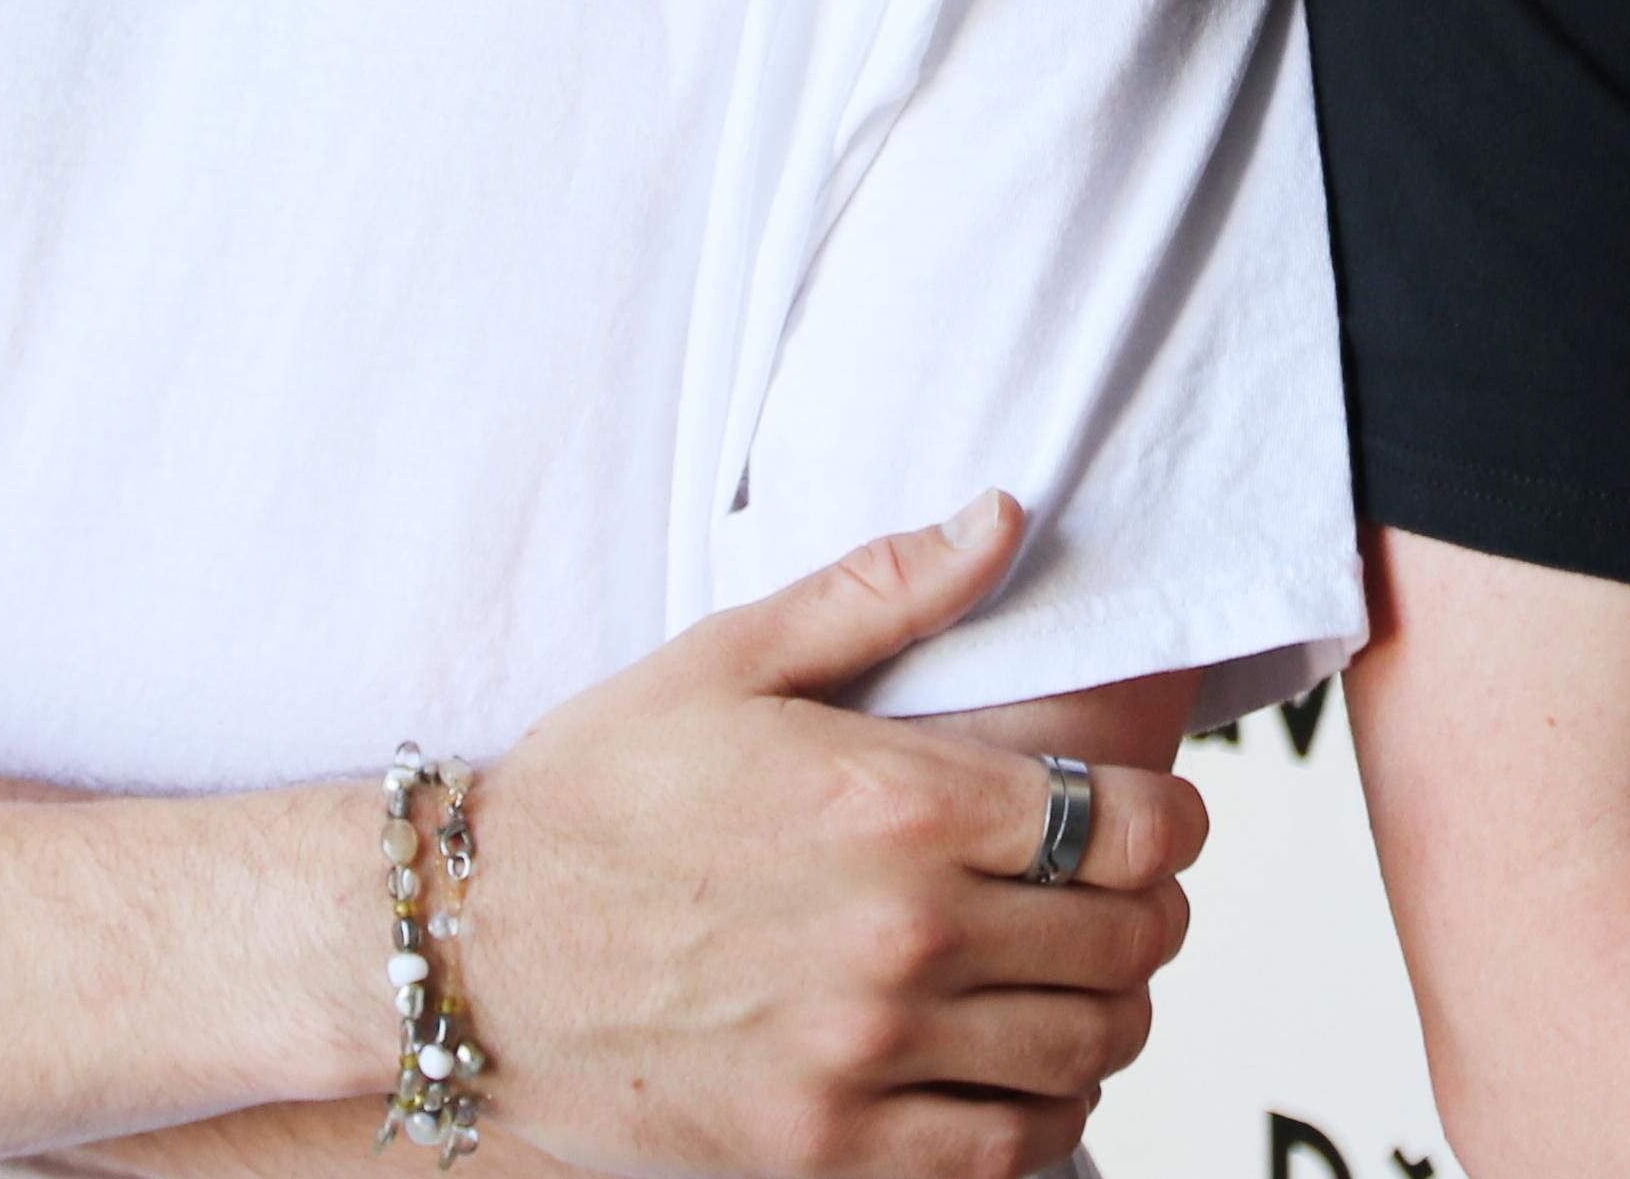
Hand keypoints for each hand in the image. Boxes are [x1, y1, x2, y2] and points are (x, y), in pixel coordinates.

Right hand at [469, 492, 1205, 1178]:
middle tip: (1122, 898)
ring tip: (1081, 982)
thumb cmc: (592, 795)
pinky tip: (1024, 1076)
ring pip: (1084, 1049)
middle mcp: (899, 933)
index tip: (1153, 819)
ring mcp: (863, 1052)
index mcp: (895, 802)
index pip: (1129, 824)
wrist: (458, 951)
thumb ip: (884, 588)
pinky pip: (1003, 1151)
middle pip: (1128, 939)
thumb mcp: (728, 658)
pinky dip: (1045, 1115)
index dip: (1171, 821)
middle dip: (1149, 912)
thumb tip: (1002, 515)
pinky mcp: (823, 1148)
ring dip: (1111, 1013)